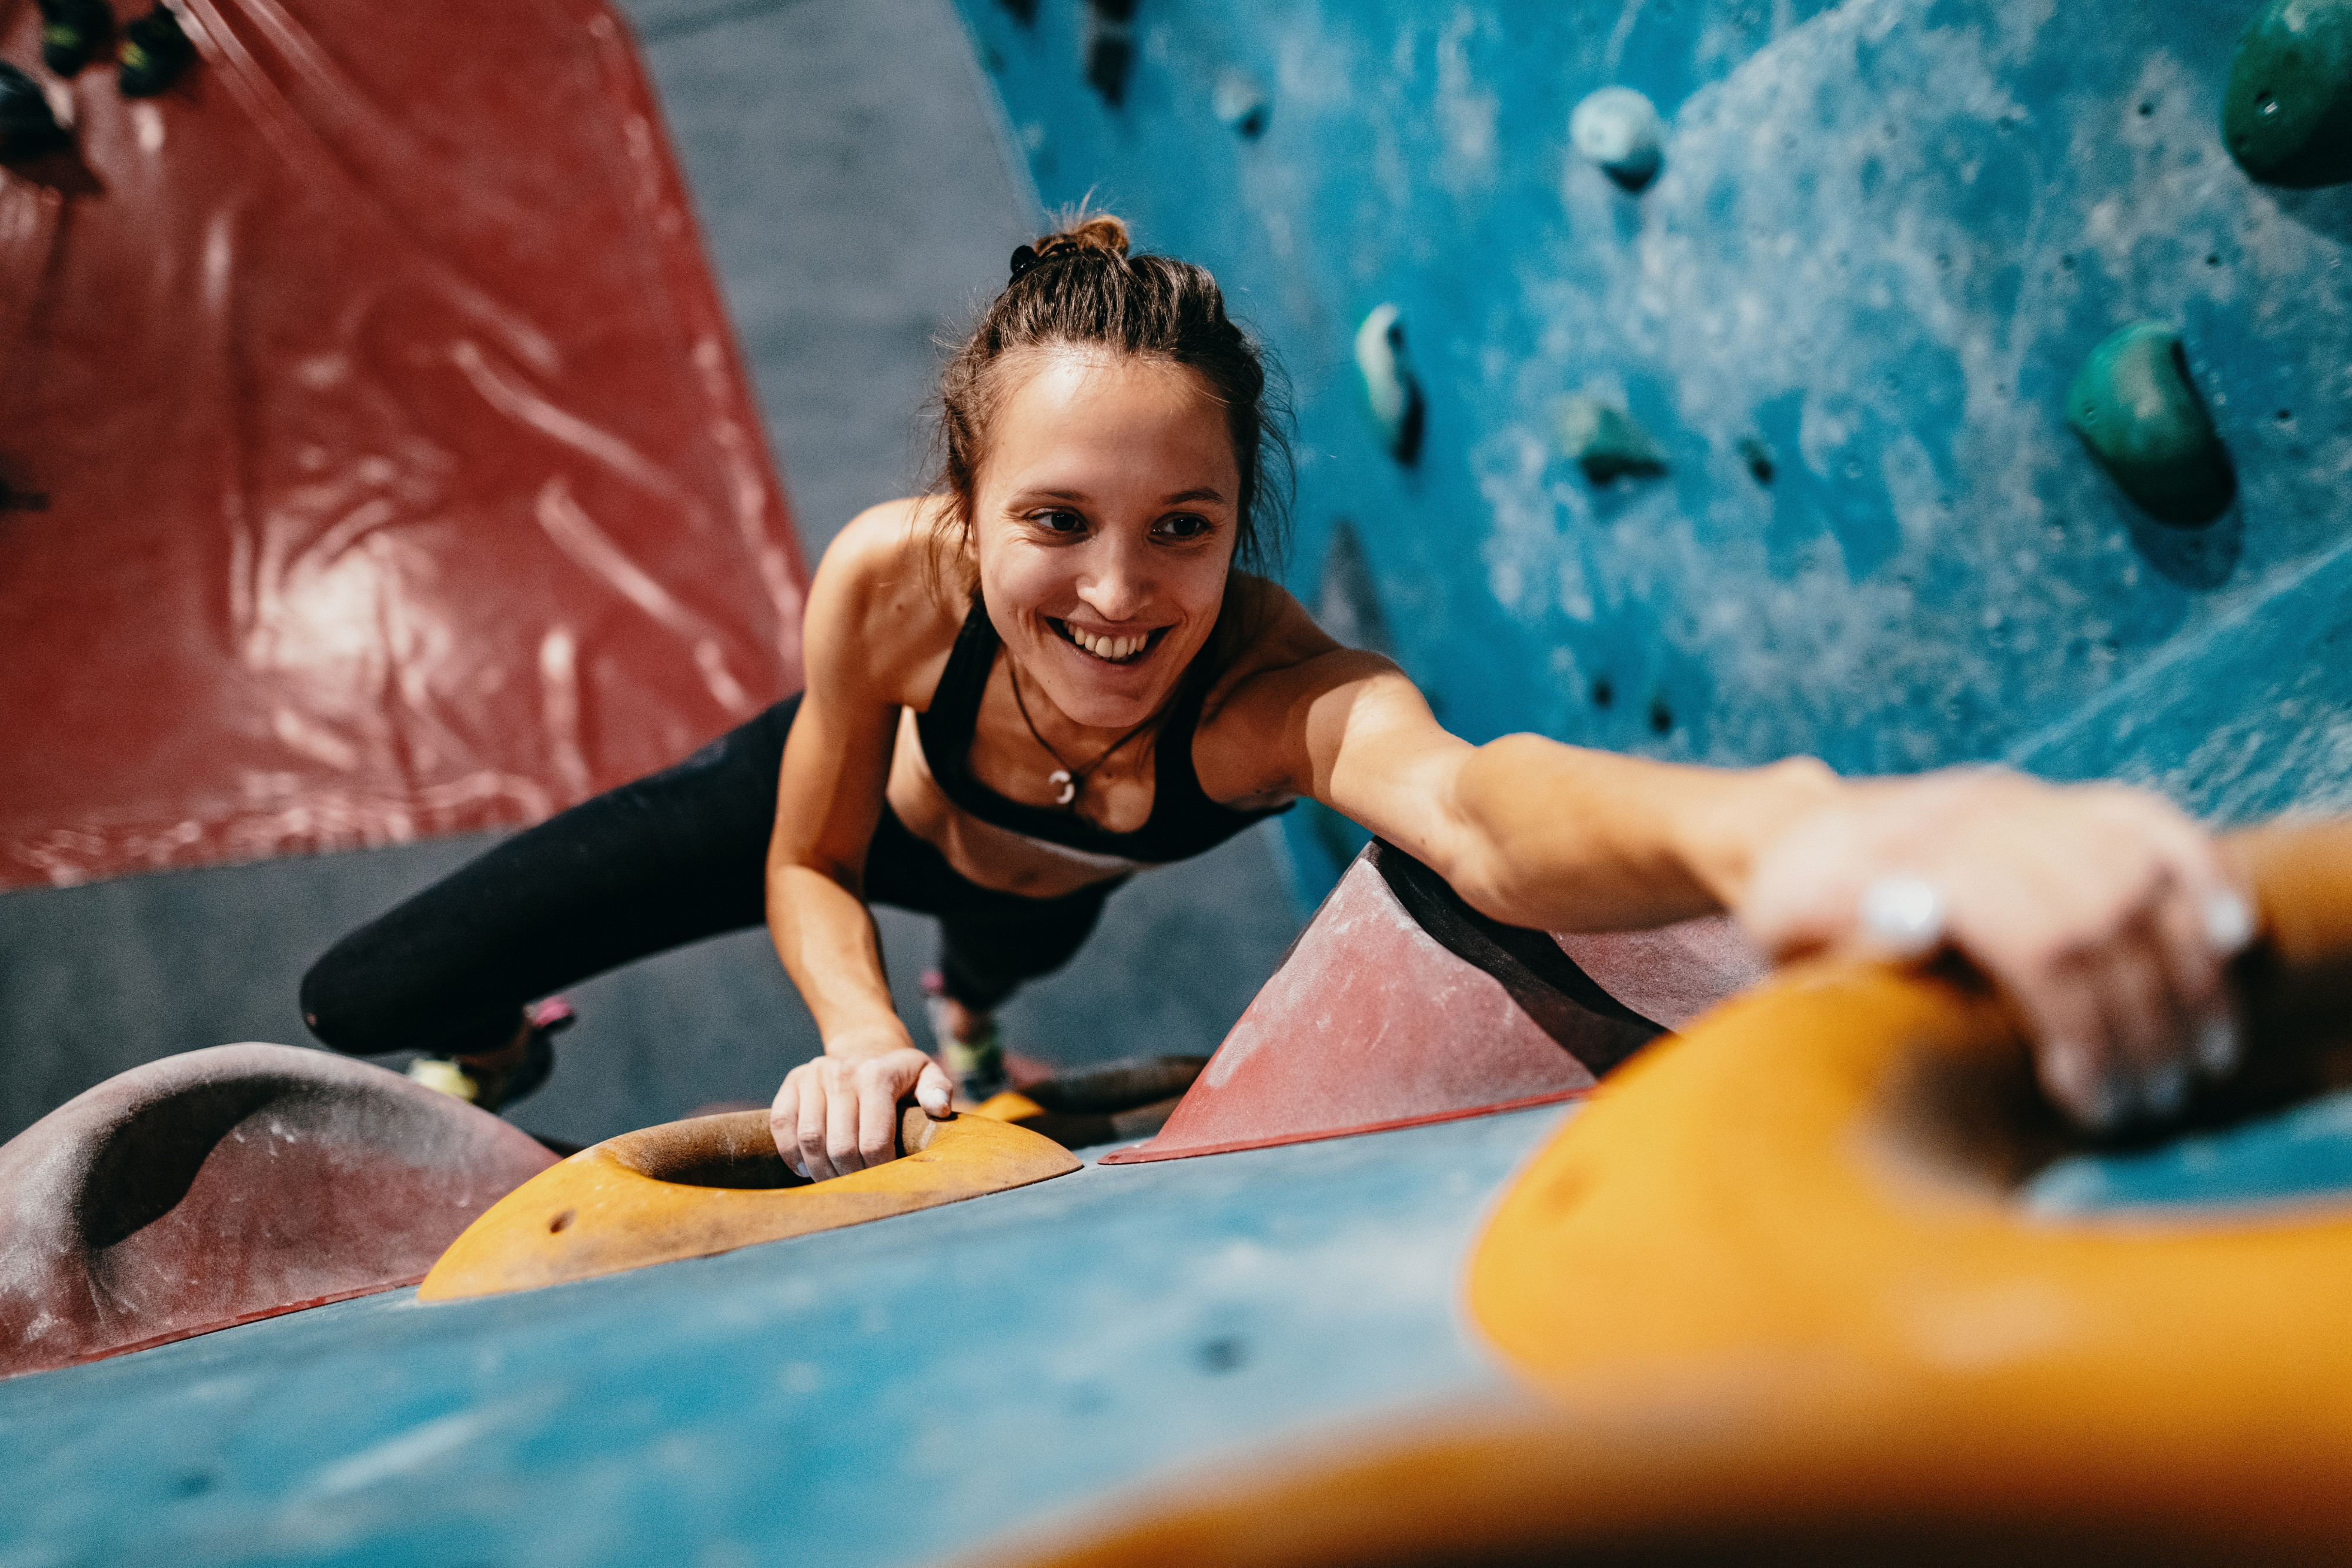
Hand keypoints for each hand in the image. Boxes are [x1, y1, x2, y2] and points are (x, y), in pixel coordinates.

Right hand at [770, 1028, 954, 1179]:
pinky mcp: (792, 1082)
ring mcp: (813, 1075)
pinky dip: (790, 1153)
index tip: (883, 1182)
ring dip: (820, 1170)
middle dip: (849, 1176)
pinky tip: (806, 1167)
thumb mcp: (927, 1075)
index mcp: (877, 1076)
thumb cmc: (900, 1074)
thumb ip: (938, 1090)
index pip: (873, 1141)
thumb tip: (939, 1108)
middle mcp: (842, 1073)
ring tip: (834, 1181)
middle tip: (858, 1188)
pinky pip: (782, 1124)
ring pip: (809, 1139)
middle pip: (840, 1146)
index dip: (877, 1171)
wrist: (866, 1046)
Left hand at [1737, 768, 2253, 1129]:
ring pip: (2136, 879)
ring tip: (2195, 1058)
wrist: (1803, 831)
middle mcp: (1976, 821)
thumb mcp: (1790, 939)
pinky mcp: (2059, 800)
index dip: (2076, 1026)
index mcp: (1910, 860)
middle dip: (2135, 1022)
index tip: (2084, 1099)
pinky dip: (2203, 875)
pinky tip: (2230, 939)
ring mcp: (2025, 804)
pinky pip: (2153, 823)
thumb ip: (1844, 950)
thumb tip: (1911, 935)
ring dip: (2182, 973)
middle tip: (2144, 1102)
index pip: (2033, 942)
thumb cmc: (1798, 909)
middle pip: (2094, 921)